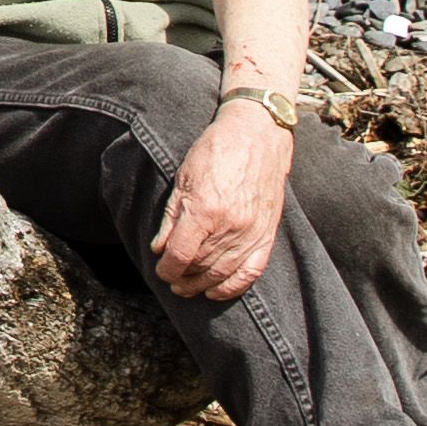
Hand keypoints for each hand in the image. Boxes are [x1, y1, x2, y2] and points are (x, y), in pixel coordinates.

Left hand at [151, 99, 292, 300]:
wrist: (257, 134)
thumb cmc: (216, 150)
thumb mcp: (183, 178)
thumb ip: (171, 217)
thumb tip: (159, 249)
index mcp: (205, 210)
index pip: (180, 256)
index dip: (166, 269)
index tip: (161, 271)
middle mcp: (230, 226)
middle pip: (201, 267)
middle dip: (182, 278)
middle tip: (172, 280)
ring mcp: (252, 232)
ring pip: (223, 273)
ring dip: (203, 285)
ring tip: (189, 287)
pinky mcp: (267, 234)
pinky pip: (251, 272)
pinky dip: (233, 286)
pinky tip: (217, 290)